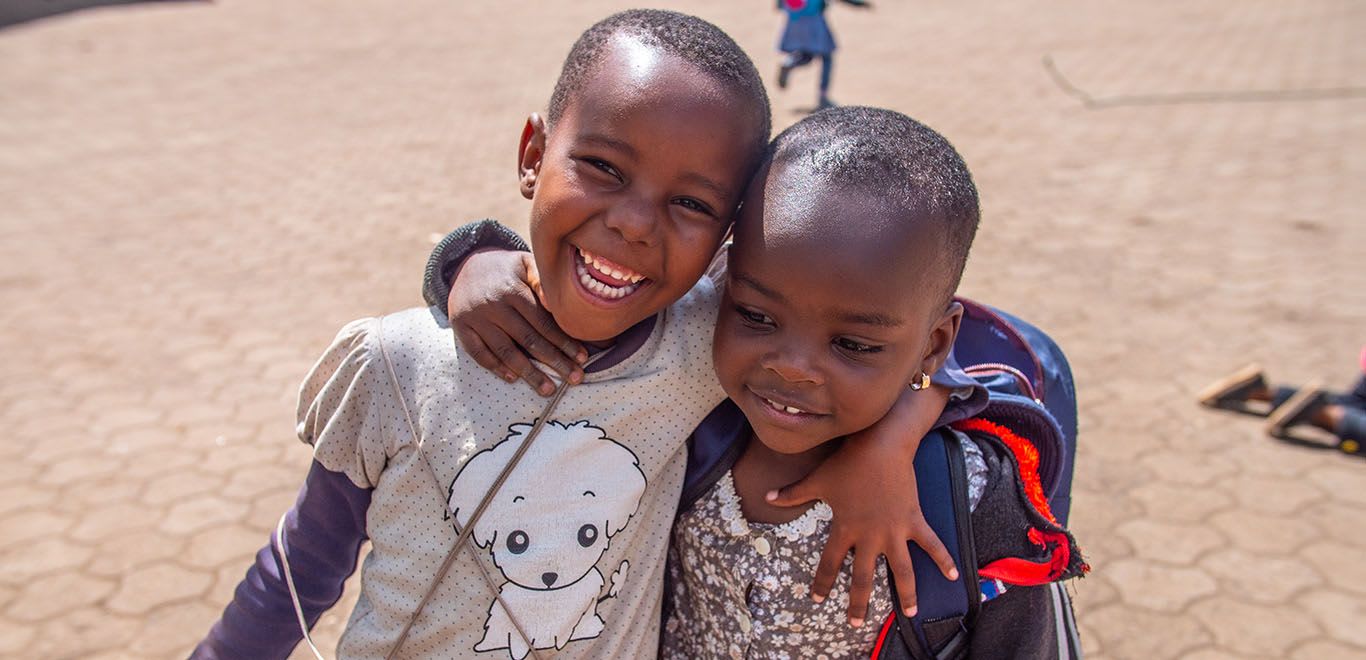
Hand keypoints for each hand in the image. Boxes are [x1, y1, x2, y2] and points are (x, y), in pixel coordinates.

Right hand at [448, 249, 585, 395]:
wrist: (465, 264)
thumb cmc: (506, 268)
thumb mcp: (525, 263)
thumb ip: (542, 280)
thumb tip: (558, 304)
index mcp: (513, 290)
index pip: (543, 322)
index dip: (564, 342)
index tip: (583, 358)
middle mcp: (493, 305)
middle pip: (529, 340)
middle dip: (555, 362)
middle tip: (575, 379)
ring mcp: (475, 318)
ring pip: (506, 351)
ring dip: (529, 373)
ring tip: (549, 389)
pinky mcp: (460, 327)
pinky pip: (478, 353)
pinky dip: (496, 367)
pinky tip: (514, 378)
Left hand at [766, 385, 956, 625]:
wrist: (881, 445)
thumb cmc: (847, 462)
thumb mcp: (817, 479)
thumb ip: (792, 493)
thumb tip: (767, 495)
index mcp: (845, 529)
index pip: (829, 563)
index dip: (822, 582)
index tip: (816, 599)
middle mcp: (869, 536)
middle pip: (863, 577)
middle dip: (858, 602)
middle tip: (855, 622)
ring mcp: (894, 531)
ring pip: (901, 571)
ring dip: (905, 593)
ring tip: (908, 613)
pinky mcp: (914, 520)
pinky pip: (931, 544)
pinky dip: (943, 560)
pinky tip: (954, 576)